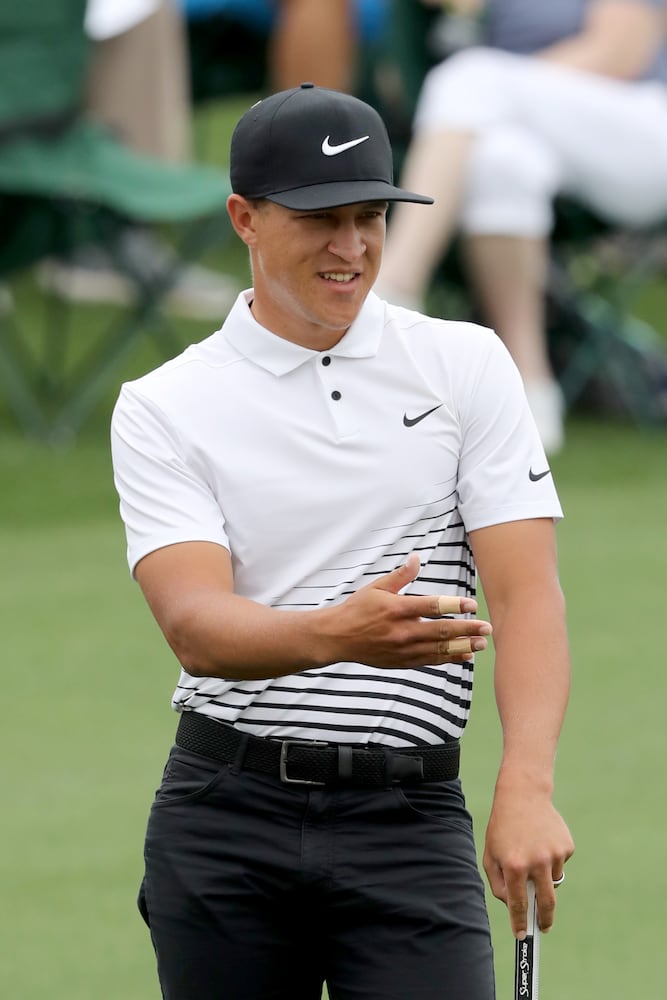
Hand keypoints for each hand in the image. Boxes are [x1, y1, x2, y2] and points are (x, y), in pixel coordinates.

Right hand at [322, 552, 491, 668]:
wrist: (337, 638)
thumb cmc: (357, 609)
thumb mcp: (377, 587)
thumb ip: (400, 575)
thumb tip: (416, 558)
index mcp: (397, 608)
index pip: (432, 606)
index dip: (454, 605)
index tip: (472, 604)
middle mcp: (402, 630)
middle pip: (441, 630)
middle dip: (467, 629)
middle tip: (487, 628)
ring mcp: (402, 649)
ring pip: (438, 649)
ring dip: (463, 646)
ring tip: (481, 644)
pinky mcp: (401, 661)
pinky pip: (430, 660)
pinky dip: (448, 658)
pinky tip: (464, 655)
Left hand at [483, 784, 574, 937]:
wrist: (523, 795)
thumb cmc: (502, 828)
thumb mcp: (490, 854)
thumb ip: (498, 884)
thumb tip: (513, 907)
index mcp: (514, 865)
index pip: (519, 904)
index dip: (520, 923)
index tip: (522, 937)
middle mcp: (536, 861)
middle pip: (546, 903)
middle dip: (545, 919)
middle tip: (543, 927)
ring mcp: (554, 853)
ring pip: (553, 881)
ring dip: (544, 876)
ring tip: (532, 853)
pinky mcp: (567, 846)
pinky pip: (560, 864)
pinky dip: (552, 859)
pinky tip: (541, 840)